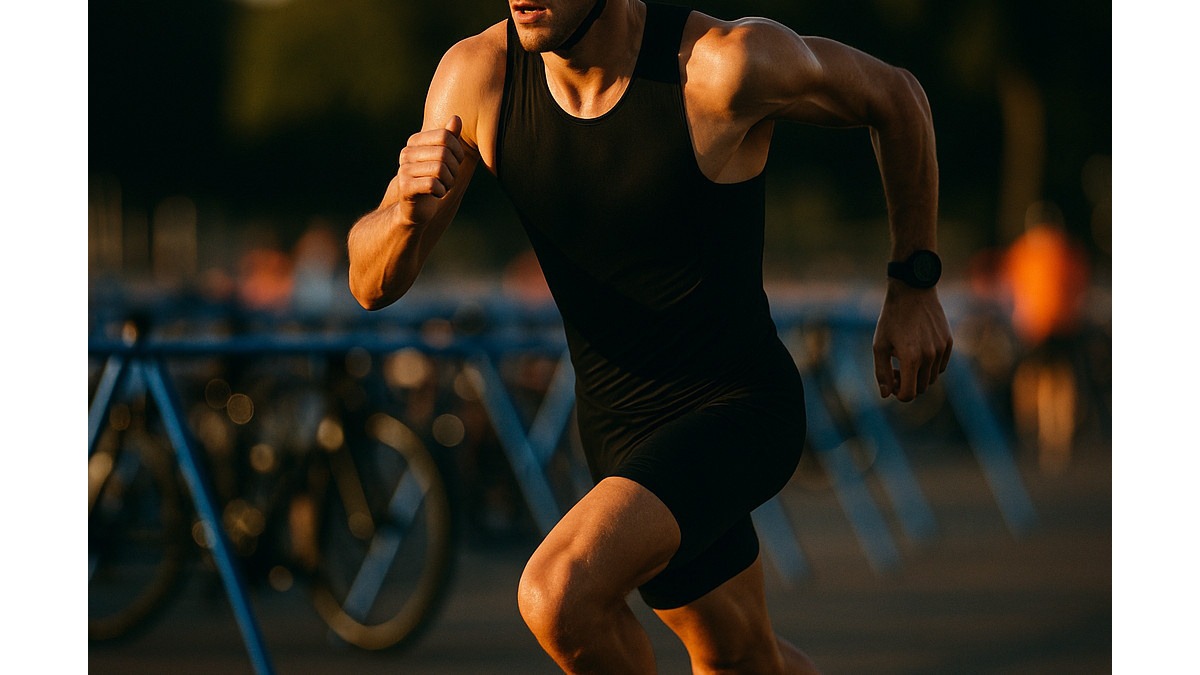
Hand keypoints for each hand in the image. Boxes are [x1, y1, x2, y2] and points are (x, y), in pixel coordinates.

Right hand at [394, 115, 465, 226]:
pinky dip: (441, 191)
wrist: (417, 207)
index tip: (456, 162)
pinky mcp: (405, 187)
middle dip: (454, 169)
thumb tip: (456, 118)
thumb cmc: (433, 179)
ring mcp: (404, 170)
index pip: (445, 136)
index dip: (458, 151)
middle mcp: (406, 153)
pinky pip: (432, 184)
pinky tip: (437, 193)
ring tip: (443, 186)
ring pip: (440, 169)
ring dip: (449, 182)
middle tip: (450, 178)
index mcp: (415, 142)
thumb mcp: (444, 157)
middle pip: (444, 153)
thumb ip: (449, 138)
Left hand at [872, 282, 952, 400]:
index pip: (909, 394)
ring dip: (918, 375)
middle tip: (895, 370)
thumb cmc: (892, 318)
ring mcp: (942, 350)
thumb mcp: (879, 345)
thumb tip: (885, 394)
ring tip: (905, 360)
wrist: (913, 291)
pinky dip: (930, 366)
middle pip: (921, 388)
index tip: (891, 382)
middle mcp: (930, 356)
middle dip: (907, 385)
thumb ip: (882, 372)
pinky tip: (918, 351)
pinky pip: (941, 366)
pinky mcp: (949, 343)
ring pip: (931, 378)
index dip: (898, 394)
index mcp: (911, 359)